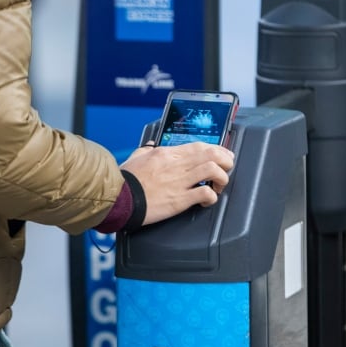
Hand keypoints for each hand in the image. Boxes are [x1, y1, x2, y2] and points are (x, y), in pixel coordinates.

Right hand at [120, 141, 234, 225]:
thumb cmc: (125, 181)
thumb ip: (145, 151)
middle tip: (226, 169)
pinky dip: (212, 198)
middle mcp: (176, 164)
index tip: (222, 156)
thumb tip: (149, 146)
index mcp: (167, 153)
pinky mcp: (180, 199)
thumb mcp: (135, 158)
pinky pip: (205, 193)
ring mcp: (179, 181)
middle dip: (226, 161)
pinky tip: (207, 201)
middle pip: (212, 154)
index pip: (200, 145)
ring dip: (221, 178)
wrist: (119, 198)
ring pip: (213, 170)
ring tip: (218, 186)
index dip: (217, 150)